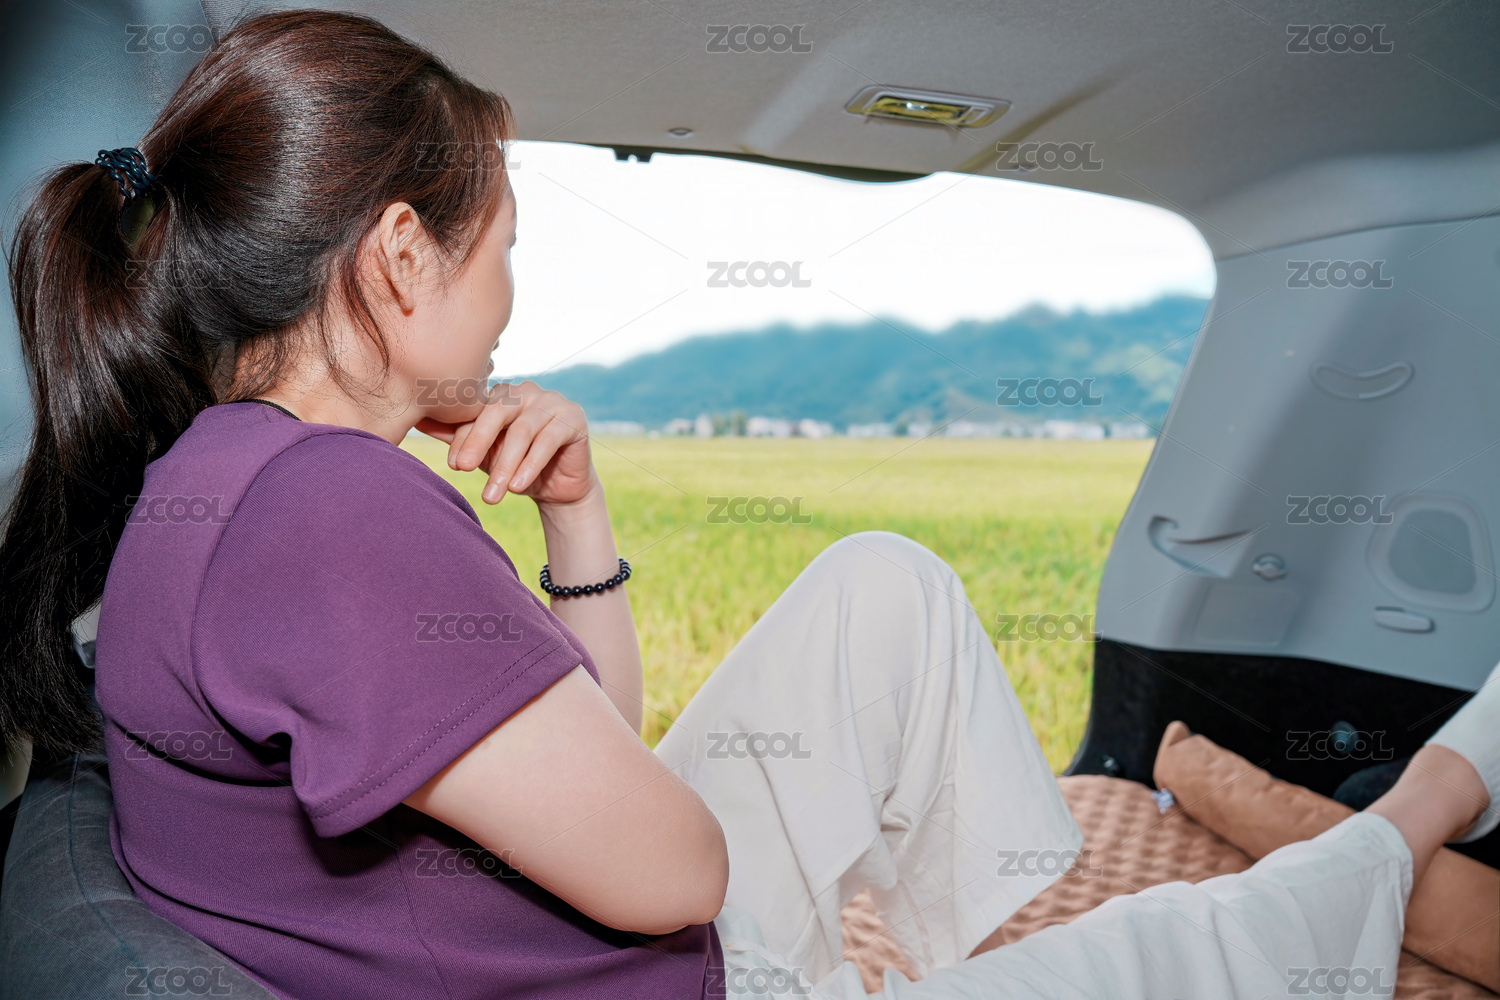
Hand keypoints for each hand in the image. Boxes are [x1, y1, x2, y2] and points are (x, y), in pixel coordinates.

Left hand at [415, 381, 596, 505]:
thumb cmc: (516, 465)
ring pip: (522, 431)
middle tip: (462, 469)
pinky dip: (530, 466)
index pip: (477, 410)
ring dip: (505, 465)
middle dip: (478, 442)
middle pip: (497, 412)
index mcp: (502, 393)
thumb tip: (416, 420)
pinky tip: (518, 488)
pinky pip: (548, 441)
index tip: (453, 465)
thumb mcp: (483, 454)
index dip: (463, 436)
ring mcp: (552, 402)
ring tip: (493, 494)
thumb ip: (457, 436)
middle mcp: (527, 390)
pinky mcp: (574, 419)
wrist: (557, 487)